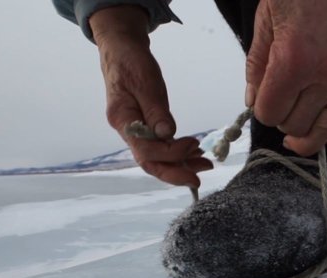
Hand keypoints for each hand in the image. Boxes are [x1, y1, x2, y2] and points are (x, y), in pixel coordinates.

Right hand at [90, 6, 212, 185]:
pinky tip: (195, 154)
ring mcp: (135, 132)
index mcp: (122, 120)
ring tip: (205, 165)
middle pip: (149, 162)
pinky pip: (160, 147)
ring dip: (181, 165)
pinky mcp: (145, 128)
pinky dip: (178, 153)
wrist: (121, 51)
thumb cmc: (131, 62)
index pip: (146, 150)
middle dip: (175, 173)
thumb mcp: (145, 81)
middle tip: (199, 178)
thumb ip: (155, 110)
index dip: (171, 154)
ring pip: (156, 158)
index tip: (195, 145)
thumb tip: (167, 134)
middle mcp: (127, 131)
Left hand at [246, 0, 326, 155]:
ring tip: (296, 139)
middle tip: (278, 104)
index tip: (261, 99)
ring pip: (325, 130)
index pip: (270, 112)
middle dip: (281, 120)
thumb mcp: (267, 20)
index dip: (261, 110)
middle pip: (296, 125)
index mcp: (294, 61)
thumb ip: (257, 66)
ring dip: (308, 138)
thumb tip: (252, 102)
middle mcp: (324, 75)